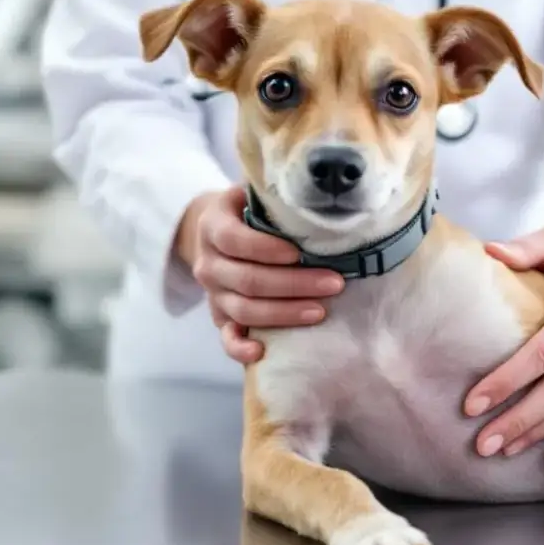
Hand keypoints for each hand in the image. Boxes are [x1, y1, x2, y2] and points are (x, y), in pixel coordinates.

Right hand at [176, 185, 344, 362]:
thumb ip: (276, 195)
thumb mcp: (254, 193)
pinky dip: (240, 348)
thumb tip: (321, 192)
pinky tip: (261, 352)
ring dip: (285, 313)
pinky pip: (226, 338)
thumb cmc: (250, 211)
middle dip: (294, 284)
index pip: (234, 240)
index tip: (299, 253)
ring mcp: (213, 293)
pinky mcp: (220, 317)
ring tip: (321, 311)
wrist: (218, 234)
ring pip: (245, 310)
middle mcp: (208, 262)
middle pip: (248, 280)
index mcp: (213, 226)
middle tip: (334, 283)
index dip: (265, 249)